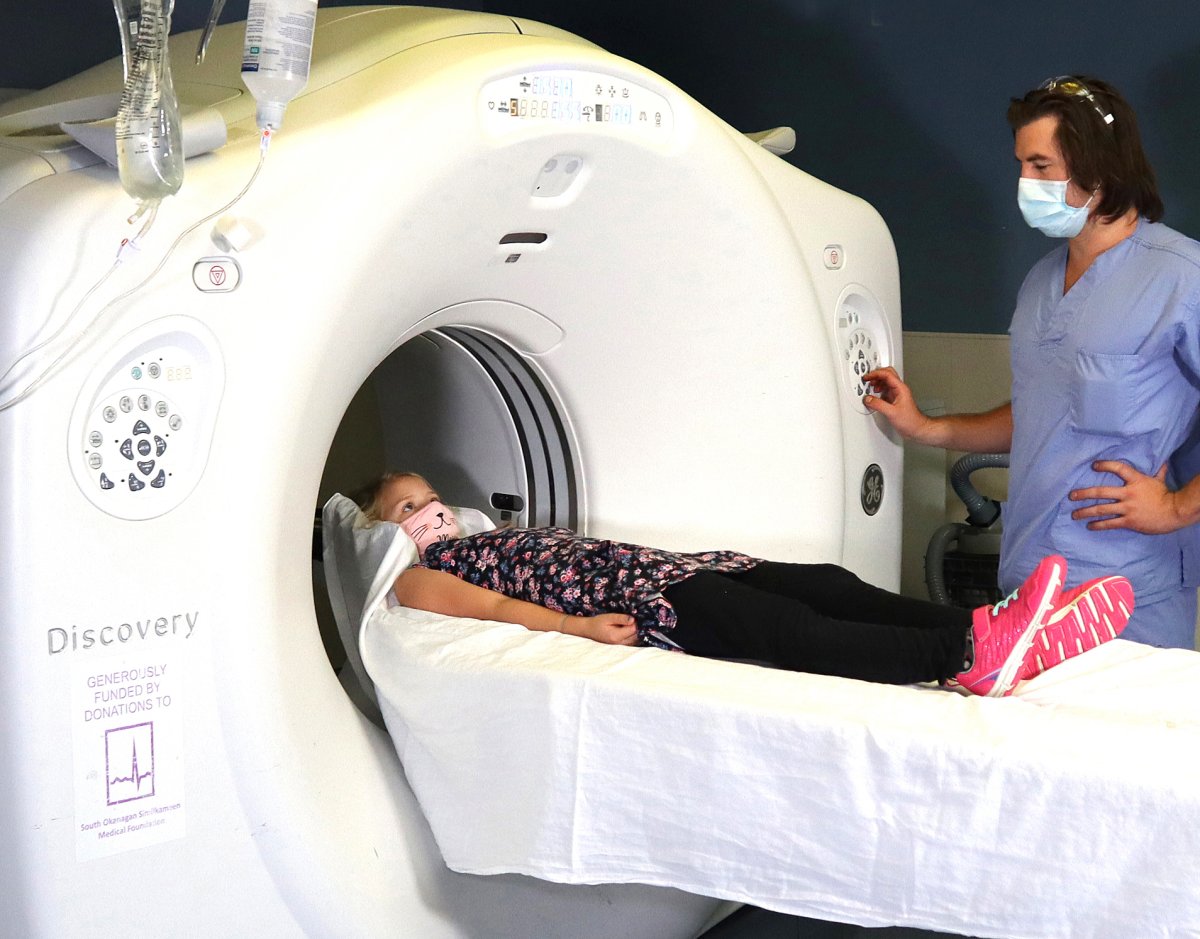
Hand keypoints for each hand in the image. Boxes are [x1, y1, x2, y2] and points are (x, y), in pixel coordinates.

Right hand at [577, 613, 638, 644]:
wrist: (589, 630)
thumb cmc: (597, 622)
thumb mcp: (608, 617)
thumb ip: (621, 619)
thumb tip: (633, 620)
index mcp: (616, 636)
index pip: (633, 630)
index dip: (636, 622)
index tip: (633, 615)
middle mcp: (620, 642)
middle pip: (636, 635)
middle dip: (637, 626)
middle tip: (633, 617)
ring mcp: (620, 644)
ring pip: (635, 638)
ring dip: (635, 630)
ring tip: (630, 622)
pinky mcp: (620, 643)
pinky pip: (631, 640)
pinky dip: (633, 634)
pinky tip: (629, 627)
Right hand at [861, 366, 932, 440]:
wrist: (916, 428)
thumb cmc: (910, 421)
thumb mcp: (891, 413)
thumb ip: (878, 405)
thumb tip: (867, 399)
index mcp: (900, 389)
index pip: (887, 374)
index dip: (875, 374)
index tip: (867, 378)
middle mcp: (899, 389)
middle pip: (887, 374)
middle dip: (876, 375)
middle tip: (867, 379)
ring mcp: (897, 394)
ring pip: (886, 381)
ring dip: (877, 382)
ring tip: (870, 387)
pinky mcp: (894, 400)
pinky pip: (885, 390)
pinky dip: (878, 390)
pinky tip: (874, 395)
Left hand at [1069, 461, 1185, 533]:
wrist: (1176, 512)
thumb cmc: (1167, 496)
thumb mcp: (1160, 481)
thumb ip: (1158, 472)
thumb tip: (1163, 462)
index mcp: (1136, 480)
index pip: (1119, 468)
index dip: (1106, 466)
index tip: (1094, 465)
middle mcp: (1128, 493)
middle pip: (1101, 492)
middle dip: (1084, 494)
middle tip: (1071, 496)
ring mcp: (1128, 508)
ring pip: (1101, 509)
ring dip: (1085, 512)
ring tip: (1074, 514)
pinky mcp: (1129, 521)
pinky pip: (1110, 523)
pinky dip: (1098, 525)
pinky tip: (1090, 526)